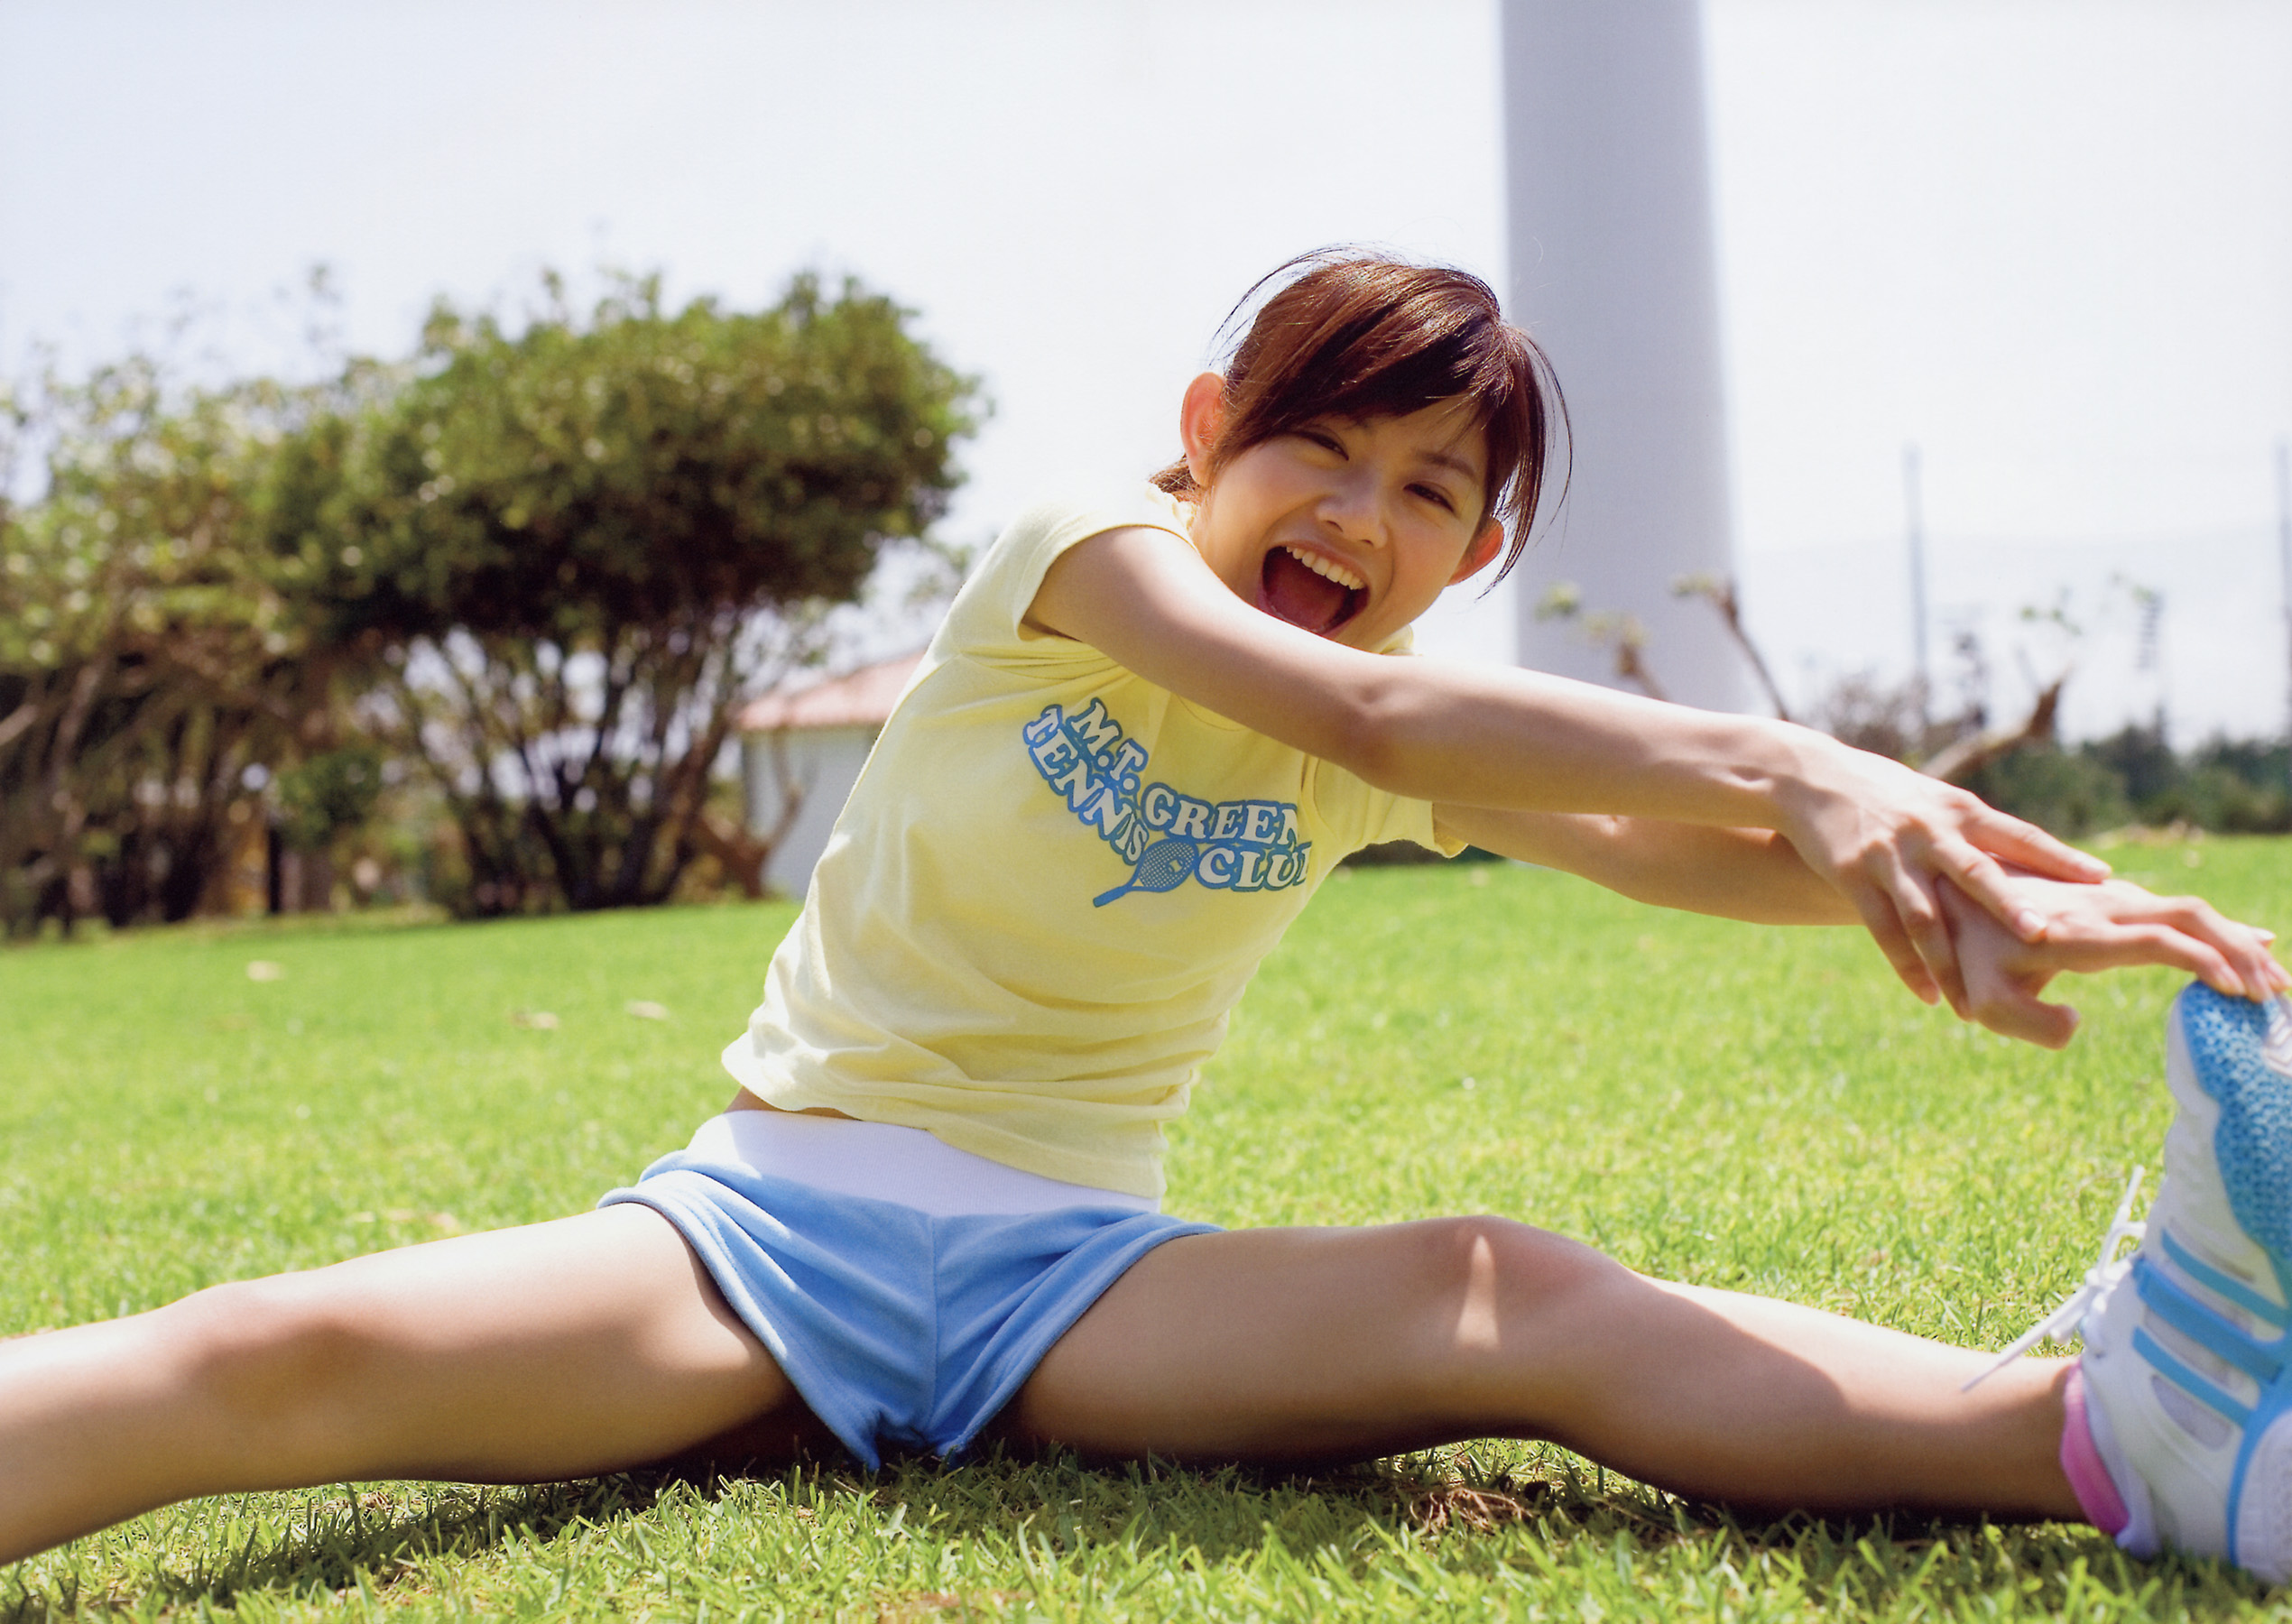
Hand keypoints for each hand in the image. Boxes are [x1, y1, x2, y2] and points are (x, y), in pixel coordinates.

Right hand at [1771, 737, 2110, 1015]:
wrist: (1810, 777)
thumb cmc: (1887, 793)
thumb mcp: (1938, 801)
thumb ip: (1977, 834)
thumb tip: (2034, 863)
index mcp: (1959, 811)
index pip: (2018, 835)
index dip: (2059, 857)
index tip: (2103, 877)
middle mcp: (1929, 833)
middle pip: (1975, 874)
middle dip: (2009, 906)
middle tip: (2044, 936)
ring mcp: (1889, 856)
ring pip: (1925, 916)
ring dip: (1949, 962)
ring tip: (1973, 1002)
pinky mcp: (1853, 876)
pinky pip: (1883, 930)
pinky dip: (1907, 968)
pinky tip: (1930, 998)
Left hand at [1936, 874, 2288, 1047]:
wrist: (1942, 892)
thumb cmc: (1962, 952)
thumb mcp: (1984, 1001)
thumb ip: (2030, 1023)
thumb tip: (2078, 1025)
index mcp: (2080, 932)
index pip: (2160, 938)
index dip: (2206, 962)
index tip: (2242, 994)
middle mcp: (2102, 907)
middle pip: (2192, 916)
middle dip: (2241, 951)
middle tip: (2279, 994)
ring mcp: (2109, 900)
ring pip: (2189, 910)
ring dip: (2236, 941)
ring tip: (2276, 980)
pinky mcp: (2109, 900)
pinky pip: (2174, 911)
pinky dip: (2218, 931)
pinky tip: (2251, 944)